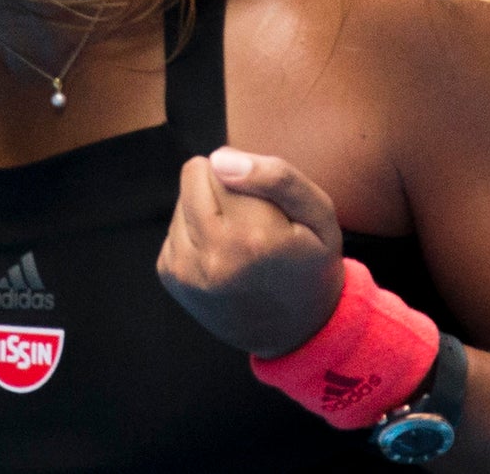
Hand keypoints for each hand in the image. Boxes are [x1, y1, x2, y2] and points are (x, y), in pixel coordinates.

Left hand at [157, 147, 345, 358]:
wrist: (296, 331)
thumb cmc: (311, 264)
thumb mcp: (318, 213)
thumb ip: (277, 177)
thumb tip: (219, 158)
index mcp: (251, 239)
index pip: (220, 164)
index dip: (247, 175)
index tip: (269, 205)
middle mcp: (211, 257)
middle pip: (194, 177)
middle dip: (222, 185)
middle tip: (254, 219)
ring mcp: (186, 271)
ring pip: (182, 200)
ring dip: (208, 210)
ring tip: (240, 240)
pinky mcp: (171, 276)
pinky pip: (174, 225)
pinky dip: (196, 231)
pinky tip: (223, 254)